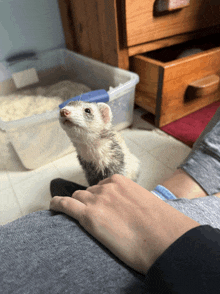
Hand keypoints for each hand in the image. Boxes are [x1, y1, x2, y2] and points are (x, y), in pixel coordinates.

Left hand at [50, 174, 198, 273]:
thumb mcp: (146, 203)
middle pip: (88, 192)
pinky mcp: (88, 216)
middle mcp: (106, 188)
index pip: (101, 186)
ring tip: (78, 216)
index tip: (102, 207)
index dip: (100, 198)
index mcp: (120, 181)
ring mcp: (96, 200)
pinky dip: (57, 204)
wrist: (163, 239)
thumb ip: (132, 200)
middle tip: (96, 217)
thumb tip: (129, 210)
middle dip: (89, 202)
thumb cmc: (159, 225)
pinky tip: (52, 207)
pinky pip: (64, 205)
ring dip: (78, 206)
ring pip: (78, 198)